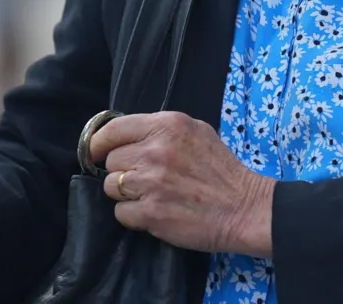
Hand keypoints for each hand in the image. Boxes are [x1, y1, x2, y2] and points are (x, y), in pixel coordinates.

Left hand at [90, 112, 275, 257]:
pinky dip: (134, 215)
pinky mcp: (150, 213)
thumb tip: (124, 136)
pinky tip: (156, 211)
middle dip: (123, 170)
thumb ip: (161, 130)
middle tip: (146, 177)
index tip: (98, 152)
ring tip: (152, 195)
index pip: (113, 129)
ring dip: (126, 193)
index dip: (100, 142)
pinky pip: (121, 213)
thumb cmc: (222, 169)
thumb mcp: (197, 132)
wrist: (244, 206)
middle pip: (111, 160)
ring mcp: (151, 183)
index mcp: (168, 126)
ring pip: (111, 186)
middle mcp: (156, 151)